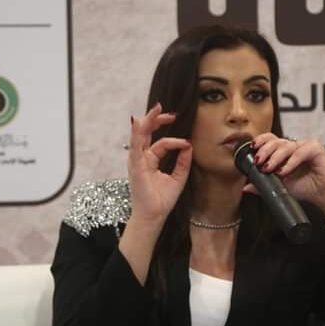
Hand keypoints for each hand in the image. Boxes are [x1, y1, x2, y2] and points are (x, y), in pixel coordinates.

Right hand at [127, 103, 191, 222]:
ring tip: (156, 109)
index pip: (161, 142)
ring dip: (147, 121)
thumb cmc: (162, 200)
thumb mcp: (178, 177)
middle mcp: (142, 158)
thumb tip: (189, 145)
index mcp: (150, 160)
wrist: (154, 216)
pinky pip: (135, 147)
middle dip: (157, 120)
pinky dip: (136, 133)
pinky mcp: (135, 166)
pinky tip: (138, 122)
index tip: (187, 142)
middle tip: (170, 113)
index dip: (175, 140)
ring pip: (140, 135)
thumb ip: (183, 162)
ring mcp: (137, 161)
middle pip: (147, 133)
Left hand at [244, 133, 324, 217]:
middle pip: (276, 141)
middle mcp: (294, 146)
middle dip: (265, 150)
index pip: (271, 139)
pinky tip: (284, 172)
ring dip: (275, 158)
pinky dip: (290, 162)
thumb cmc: (305, 188)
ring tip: (269, 169)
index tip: (252, 149)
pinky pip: (300, 152)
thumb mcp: (280, 187)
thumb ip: (264, 186)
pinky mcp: (316, 148)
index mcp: (285, 151)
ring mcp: (305, 145)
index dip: (260, 141)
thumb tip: (245, 188)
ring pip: (286, 145)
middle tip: (259, 162)